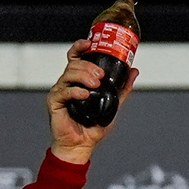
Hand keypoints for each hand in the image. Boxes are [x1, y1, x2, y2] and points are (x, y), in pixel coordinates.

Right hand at [47, 39, 138, 164]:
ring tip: (95, 85)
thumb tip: (134, 71)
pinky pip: (63, 91)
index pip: (76, 58)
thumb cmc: (93, 126)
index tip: (89, 43)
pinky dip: (75, 91)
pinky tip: (85, 94)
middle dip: (89, 66)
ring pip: (68, 74)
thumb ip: (123, 89)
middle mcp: (68, 83)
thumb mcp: (114, 105)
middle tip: (100, 76)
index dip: (80, 47)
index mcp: (79, 80)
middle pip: (74, 64)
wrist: (82, 145)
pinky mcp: (54, 102)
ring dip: (83, 76)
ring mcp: (60, 92)